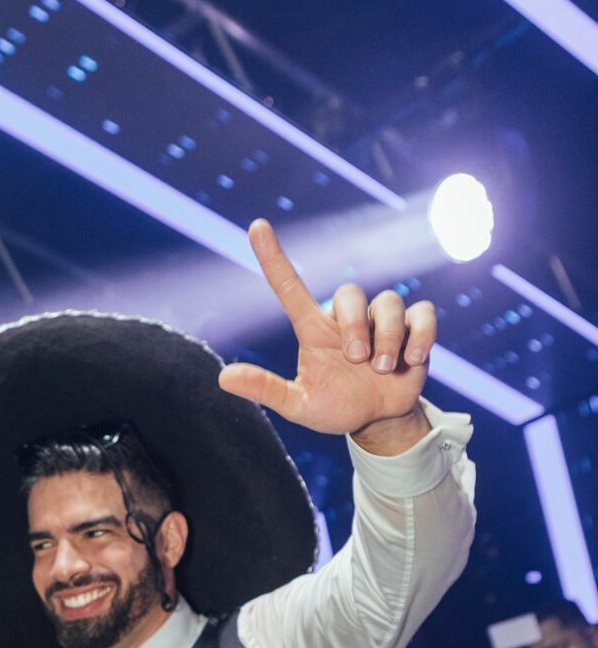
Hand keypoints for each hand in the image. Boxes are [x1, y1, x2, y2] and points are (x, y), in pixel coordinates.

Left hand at [219, 220, 435, 445]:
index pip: (290, 287)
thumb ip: (266, 389)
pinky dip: (420, 337)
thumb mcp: (299, 404)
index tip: (255, 227)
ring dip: (387, 339)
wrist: (378, 421)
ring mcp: (381, 320)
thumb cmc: (336, 407)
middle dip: (356, 326)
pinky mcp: (413, 328)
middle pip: (351, 292)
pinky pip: (423, 312)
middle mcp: (347, 318)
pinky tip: (411, 361)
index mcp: (314, 330)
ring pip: (390, 301)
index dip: (272, 257)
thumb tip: (224, 378)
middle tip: (357, 359)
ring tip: (383, 370)